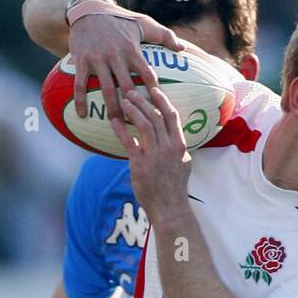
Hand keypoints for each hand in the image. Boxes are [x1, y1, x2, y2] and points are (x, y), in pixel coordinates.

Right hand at [69, 9, 184, 134]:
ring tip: (116, 125)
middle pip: (127, 88)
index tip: (158, 109)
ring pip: (106, 90)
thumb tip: (183, 48)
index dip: (153, 93)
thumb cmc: (120, 19)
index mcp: (132, 49)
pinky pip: (80, 85)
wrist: (89, 9)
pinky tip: (82, 115)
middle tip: (140, 125)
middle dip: (134, 107)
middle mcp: (116, 55)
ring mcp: (98, 59)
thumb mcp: (143, 23)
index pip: (147, 75)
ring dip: (112, 109)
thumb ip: (164, 35)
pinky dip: (80, 101)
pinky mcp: (82, 61)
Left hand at [118, 86, 191, 222]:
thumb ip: (177, 149)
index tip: (153, 88)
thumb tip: (173, 137)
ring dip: (133, 109)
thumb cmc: (174, 188)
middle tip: (131, 91)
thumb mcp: (183, 165)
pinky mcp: (141, 164)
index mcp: (180, 145)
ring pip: (144, 124)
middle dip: (143, 100)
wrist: (169, 208)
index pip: (172, 116)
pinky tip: (114, 120)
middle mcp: (169, 147)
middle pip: (156, 116)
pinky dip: (121, 128)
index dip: (162, 100)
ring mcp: (155, 155)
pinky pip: (129, 141)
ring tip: (123, 101)